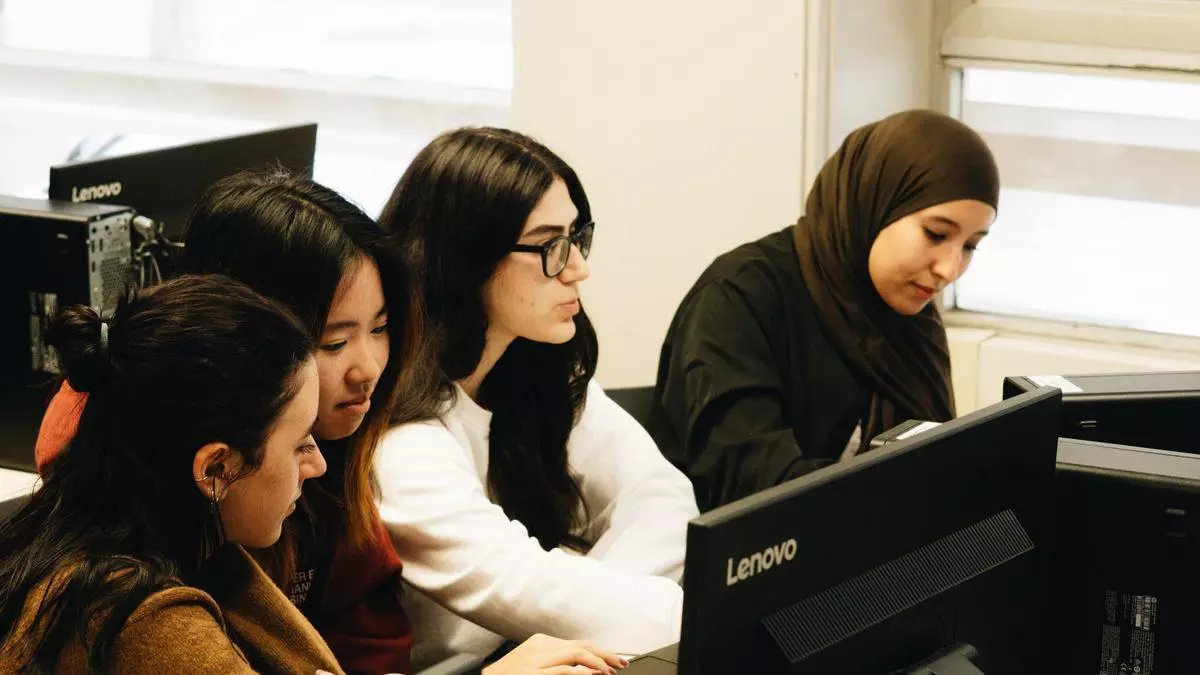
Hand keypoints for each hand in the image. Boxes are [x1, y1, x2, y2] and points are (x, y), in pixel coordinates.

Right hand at [482, 633, 628, 674]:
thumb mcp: (534, 664)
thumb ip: (557, 663)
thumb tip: (586, 669)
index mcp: (542, 642)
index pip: (579, 643)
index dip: (601, 651)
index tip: (615, 660)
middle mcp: (541, 646)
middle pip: (582, 646)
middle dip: (606, 655)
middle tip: (623, 664)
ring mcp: (537, 660)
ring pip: (577, 653)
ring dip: (598, 663)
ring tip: (610, 672)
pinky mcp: (534, 673)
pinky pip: (564, 670)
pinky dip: (582, 672)